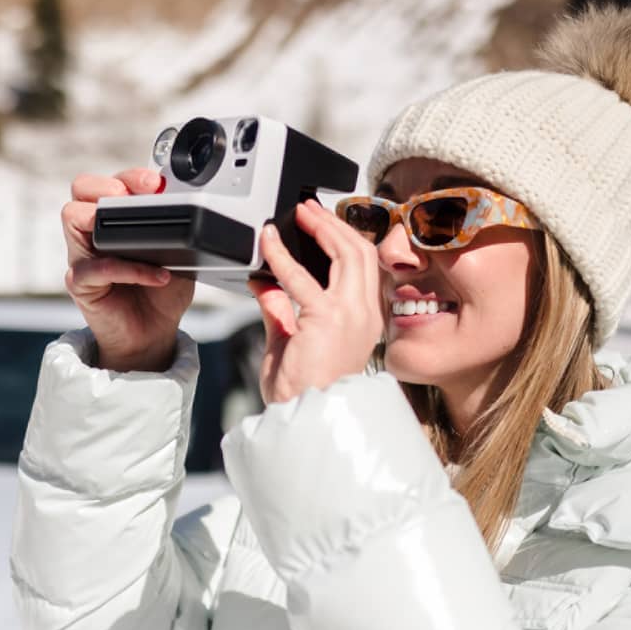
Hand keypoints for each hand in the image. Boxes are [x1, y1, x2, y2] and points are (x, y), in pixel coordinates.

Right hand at [62, 169, 195, 371]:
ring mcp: (83, 255)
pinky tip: (156, 275)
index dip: (131, 176)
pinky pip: (95, 267)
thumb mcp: (178, 254)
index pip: (112, 181)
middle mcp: (93, 231)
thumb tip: (187, 205)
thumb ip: (178, 229)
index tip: (157, 183)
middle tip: (134, 196)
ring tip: (135, 231)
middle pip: (81, 188)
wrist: (154, 334)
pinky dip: (128, 268)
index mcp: (115, 218)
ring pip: (72, 216)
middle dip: (108, 184)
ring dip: (104, 217)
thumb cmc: (161, 293)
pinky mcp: (81, 283)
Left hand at [246, 199, 383, 403]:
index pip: (364, 267)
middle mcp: (366, 315)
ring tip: (300, 216)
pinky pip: (301, 278)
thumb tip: (264, 285)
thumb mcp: (289, 344)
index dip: (345, 239)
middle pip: (361, 252)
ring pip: (346, 254)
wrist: (307, 419)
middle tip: (310, 210)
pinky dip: (282, 256)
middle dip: (335, 225)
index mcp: (365, 321)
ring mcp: (351, 316)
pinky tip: (268, 244)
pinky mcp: (327, 319)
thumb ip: (279, 312)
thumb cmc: (303, 393)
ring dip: (321, 229)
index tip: (323, 225)